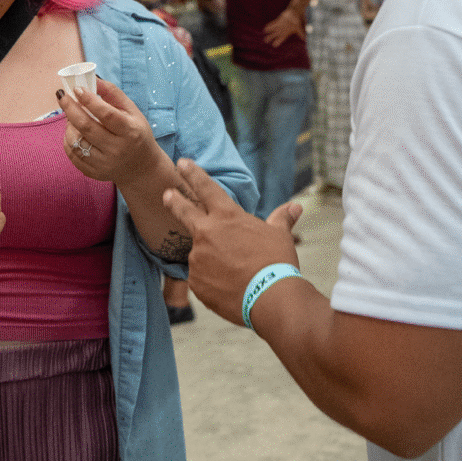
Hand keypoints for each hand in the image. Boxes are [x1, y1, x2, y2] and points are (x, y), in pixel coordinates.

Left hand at [57, 78, 162, 187]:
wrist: (142, 167)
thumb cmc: (136, 133)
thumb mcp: (132, 111)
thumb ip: (113, 93)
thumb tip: (93, 79)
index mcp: (130, 131)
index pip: (106, 114)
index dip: (89, 100)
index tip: (77, 89)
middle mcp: (117, 149)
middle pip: (87, 127)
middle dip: (70, 109)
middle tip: (63, 96)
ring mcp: (105, 164)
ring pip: (76, 142)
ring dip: (68, 125)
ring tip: (71, 117)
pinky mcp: (95, 173)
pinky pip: (73, 155)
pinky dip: (68, 141)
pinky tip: (73, 132)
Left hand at [162, 158, 301, 325]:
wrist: (270, 298)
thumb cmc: (277, 263)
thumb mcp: (280, 236)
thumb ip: (281, 219)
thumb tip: (295, 207)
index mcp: (227, 216)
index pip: (206, 187)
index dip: (193, 173)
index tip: (182, 162)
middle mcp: (206, 233)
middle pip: (184, 212)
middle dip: (174, 201)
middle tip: (166, 194)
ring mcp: (198, 258)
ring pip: (200, 254)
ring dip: (211, 259)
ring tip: (234, 273)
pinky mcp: (195, 282)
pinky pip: (201, 278)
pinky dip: (212, 280)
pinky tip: (228, 287)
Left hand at [263, 9, 304, 45]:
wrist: (296, 12)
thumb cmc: (298, 20)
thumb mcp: (299, 27)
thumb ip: (301, 33)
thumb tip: (305, 39)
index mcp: (287, 32)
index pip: (282, 38)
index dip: (278, 41)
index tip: (274, 45)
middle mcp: (283, 29)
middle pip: (276, 35)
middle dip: (271, 38)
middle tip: (265, 41)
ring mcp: (280, 25)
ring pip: (274, 30)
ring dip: (269, 33)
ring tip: (264, 36)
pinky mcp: (279, 20)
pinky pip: (273, 24)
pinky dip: (270, 26)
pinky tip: (265, 29)